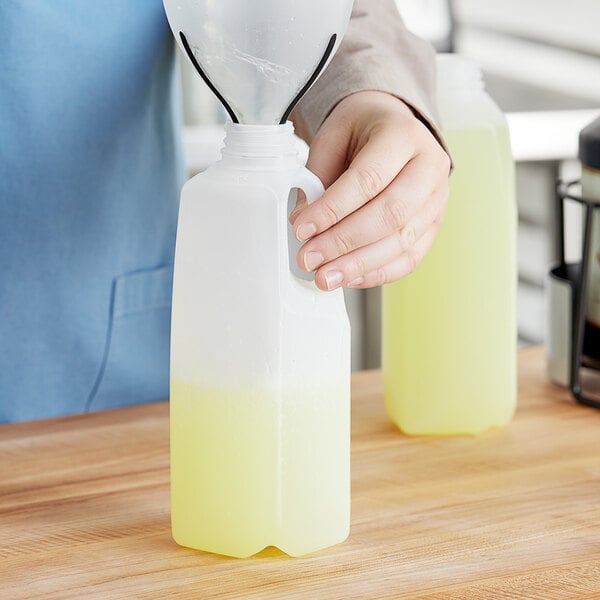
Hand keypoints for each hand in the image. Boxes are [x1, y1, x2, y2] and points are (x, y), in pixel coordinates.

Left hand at [291, 90, 450, 290]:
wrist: (394, 128)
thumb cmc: (362, 132)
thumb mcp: (332, 137)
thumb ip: (317, 178)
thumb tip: (304, 224)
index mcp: (403, 135)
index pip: (368, 179)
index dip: (332, 209)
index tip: (302, 228)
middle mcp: (429, 167)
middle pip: (389, 214)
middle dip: (344, 242)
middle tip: (310, 258)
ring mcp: (437, 199)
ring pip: (401, 241)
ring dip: (358, 264)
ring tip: (325, 276)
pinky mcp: (434, 225)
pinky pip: (410, 258)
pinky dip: (377, 273)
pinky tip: (349, 278)